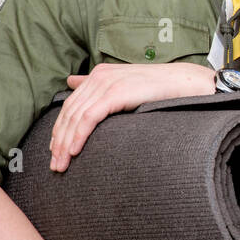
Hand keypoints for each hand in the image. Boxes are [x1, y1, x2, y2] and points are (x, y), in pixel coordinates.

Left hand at [49, 63, 215, 171]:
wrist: (184, 83)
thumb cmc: (159, 89)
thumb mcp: (125, 85)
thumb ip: (98, 87)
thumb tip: (71, 81)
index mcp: (99, 75)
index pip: (70, 105)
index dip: (59, 129)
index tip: (55, 151)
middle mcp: (99, 77)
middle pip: (69, 112)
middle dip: (58, 141)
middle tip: (55, 164)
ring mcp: (106, 84)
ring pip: (75, 117)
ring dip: (65, 144)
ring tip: (62, 164)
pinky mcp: (115, 93)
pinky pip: (89, 118)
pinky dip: (78, 135)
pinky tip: (74, 151)